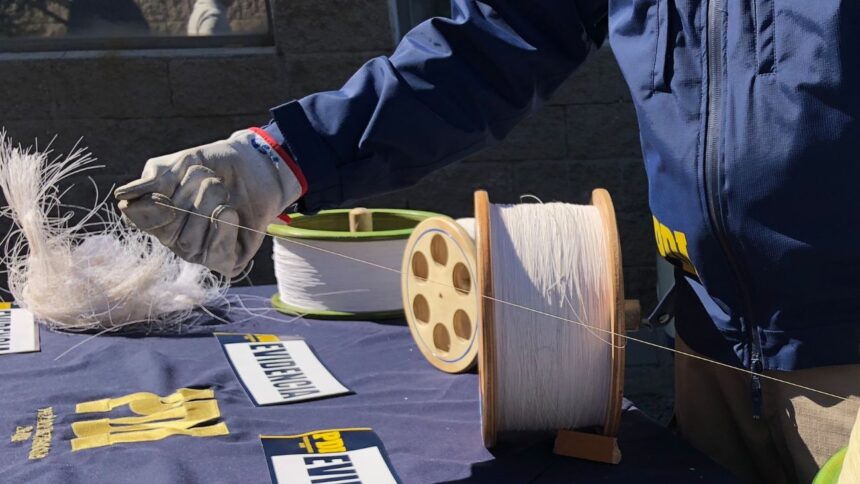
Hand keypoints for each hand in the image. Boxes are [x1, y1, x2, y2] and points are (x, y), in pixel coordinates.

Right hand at [114, 127, 304, 276]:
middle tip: (209, 178)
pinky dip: (222, 229)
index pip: (137, 217)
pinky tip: (230, 211)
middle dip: (189, 197)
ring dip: (207, 207)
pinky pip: (215, 255)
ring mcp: (199, 253)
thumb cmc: (218, 166)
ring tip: (221, 189)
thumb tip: (123, 197)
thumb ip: (156, 179)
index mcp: (157, 214)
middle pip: (167, 231)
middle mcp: (174, 238)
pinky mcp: (226, 261)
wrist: (257, 167)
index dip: (152, 203)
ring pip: (189, 242)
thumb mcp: (184, 163)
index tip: (171, 180)